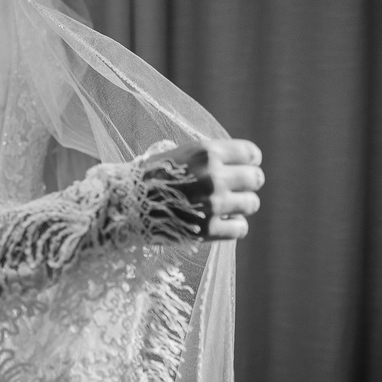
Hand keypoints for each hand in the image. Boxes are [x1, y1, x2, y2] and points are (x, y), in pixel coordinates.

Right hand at [145, 139, 263, 240]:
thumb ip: (211, 156)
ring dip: (241, 205)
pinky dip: (233, 226)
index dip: (249, 161)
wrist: (125, 204)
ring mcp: (213, 204)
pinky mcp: (209, 229)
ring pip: (251, 204)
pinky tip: (219, 222)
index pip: (251, 154)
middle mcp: (213, 176)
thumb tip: (240, 163)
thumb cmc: (151, 176)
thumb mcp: (181, 153)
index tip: (242, 167)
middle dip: (247, 183)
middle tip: (234, 188)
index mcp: (207, 152)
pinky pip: (240, 228)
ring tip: (223, 206)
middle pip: (255, 179)